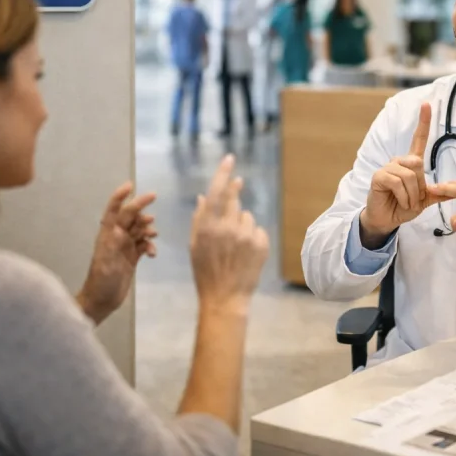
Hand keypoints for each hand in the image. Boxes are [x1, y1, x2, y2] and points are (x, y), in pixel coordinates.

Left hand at [78, 183, 157, 324]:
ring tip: (153, 233)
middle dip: (141, 206)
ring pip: (138, 230)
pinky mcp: (131, 258)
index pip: (113, 211)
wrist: (101, 301)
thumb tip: (120, 229)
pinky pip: (143, 245)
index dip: (119, 197)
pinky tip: (152, 254)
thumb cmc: (101, 282)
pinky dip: (149, 246)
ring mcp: (124, 247)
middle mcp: (116, 238)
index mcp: (107, 235)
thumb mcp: (105, 264)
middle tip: (154, 196)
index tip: (130, 185)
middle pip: (129, 217)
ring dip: (147, 227)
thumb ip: (112, 246)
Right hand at [190, 154, 269, 312]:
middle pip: (234, 201)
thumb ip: (199, 218)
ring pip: (247, 216)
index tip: (230, 158)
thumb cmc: (205, 271)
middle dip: (232, 202)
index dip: (223, 173)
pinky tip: (244, 253)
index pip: (217, 192)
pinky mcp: (261, 244)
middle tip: (229, 216)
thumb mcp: (195, 245)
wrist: (225, 297)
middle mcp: (228, 228)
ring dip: (241, 225)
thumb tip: (203, 195)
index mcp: (208, 227)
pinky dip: (252, 237)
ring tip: (233, 247)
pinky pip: (257, 229)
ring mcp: (246, 236)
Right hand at [360, 103, 448, 246]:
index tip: (426, 104)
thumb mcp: (424, 200)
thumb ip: (438, 193)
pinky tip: (399, 201)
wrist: (387, 220)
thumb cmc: (403, 207)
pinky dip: (404, 196)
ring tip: (406, 202)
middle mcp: (399, 161)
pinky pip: (398, 182)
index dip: (423, 122)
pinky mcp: (379, 176)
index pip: (418, 139)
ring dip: (412, 195)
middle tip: (414, 199)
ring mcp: (388, 168)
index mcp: (411, 164)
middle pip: (418, 163)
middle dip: (420, 186)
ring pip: (410, 175)